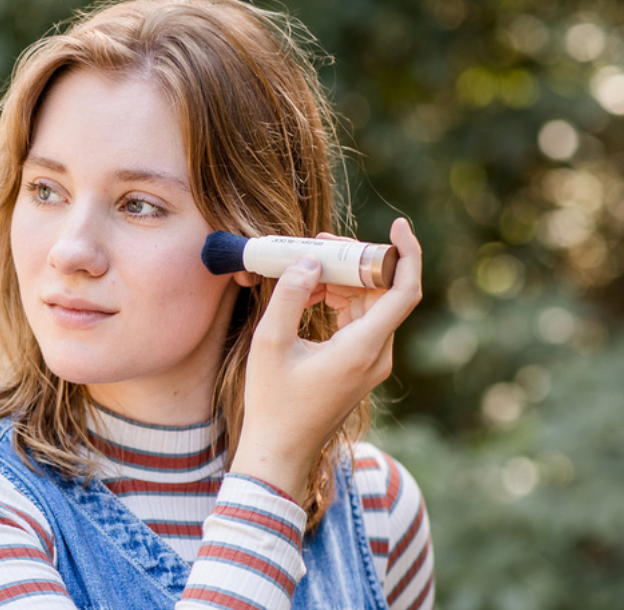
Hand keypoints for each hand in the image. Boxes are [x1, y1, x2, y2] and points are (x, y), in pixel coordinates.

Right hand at [230, 218, 422, 502]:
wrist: (279, 451)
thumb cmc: (272, 403)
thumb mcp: (270, 344)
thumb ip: (289, 297)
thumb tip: (309, 261)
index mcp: (363, 349)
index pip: (404, 291)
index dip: (407, 253)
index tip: (397, 225)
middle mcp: (377, 355)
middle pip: (383, 293)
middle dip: (355, 263)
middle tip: (318, 243)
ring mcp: (371, 364)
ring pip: (370, 307)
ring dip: (344, 283)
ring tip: (305, 269)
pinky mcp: (360, 369)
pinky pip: (360, 324)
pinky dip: (340, 303)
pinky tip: (309, 296)